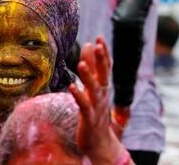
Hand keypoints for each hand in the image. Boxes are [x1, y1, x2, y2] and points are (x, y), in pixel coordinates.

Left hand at [69, 36, 131, 164]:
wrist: (99, 141)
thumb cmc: (95, 111)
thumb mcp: (94, 87)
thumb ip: (91, 67)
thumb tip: (88, 45)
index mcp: (104, 86)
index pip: (106, 66)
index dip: (104, 52)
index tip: (100, 37)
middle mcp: (102, 94)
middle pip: (104, 74)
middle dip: (101, 60)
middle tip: (98, 45)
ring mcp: (97, 106)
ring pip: (94, 89)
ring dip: (88, 76)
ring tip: (81, 64)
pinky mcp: (89, 117)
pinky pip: (84, 105)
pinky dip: (79, 96)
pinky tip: (72, 87)